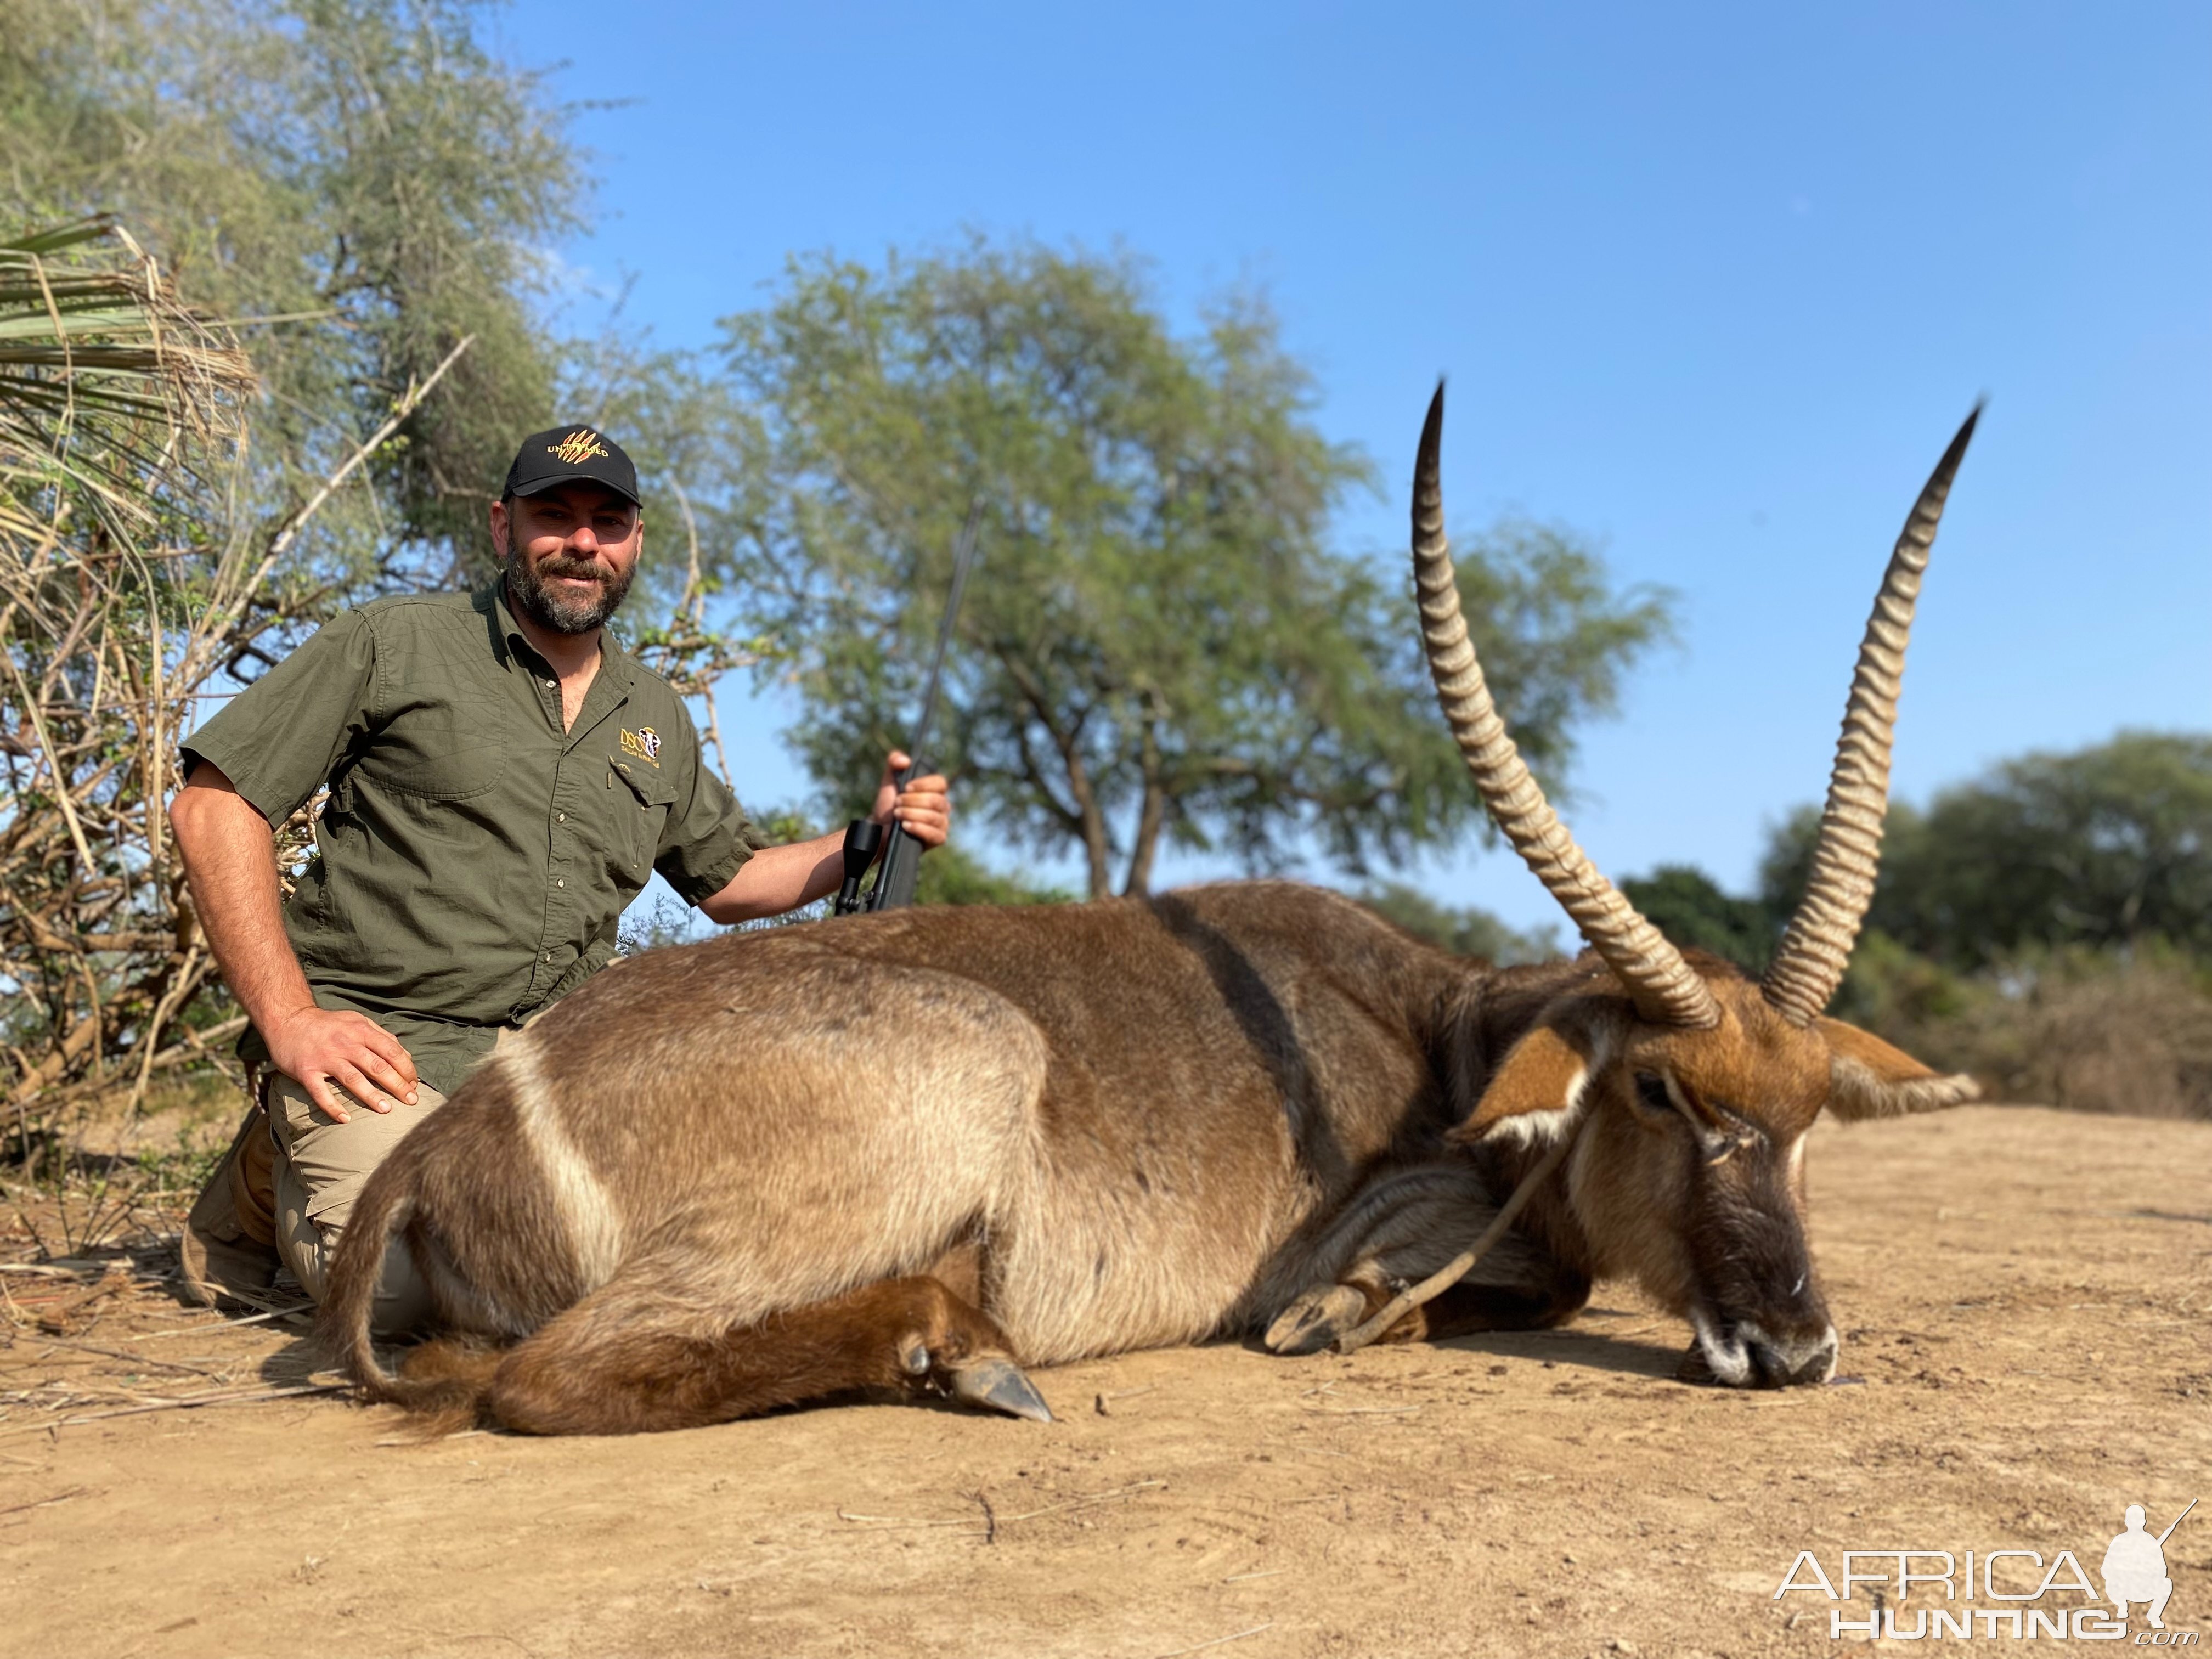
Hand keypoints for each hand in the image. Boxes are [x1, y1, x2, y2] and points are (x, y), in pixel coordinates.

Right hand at [264, 1005, 419, 1121]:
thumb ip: (382, 1037)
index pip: (391, 1051)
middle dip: (398, 1084)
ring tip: (387, 1110)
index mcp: (361, 1031)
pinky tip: (345, 1119)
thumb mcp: (358, 1022)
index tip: (415, 1083)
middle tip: (412, 1100)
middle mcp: (345, 1044)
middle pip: (377, 1066)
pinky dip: (332, 1106)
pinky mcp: (306, 1071)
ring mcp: (325, 1058)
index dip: (406, 1068)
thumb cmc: (329, 1025)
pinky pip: (320, 1092)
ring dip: (371, 1096)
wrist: (288, 1020)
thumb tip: (407, 1056)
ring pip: (353, 1079)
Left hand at [871, 750, 951, 848]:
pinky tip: (906, 826)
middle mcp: (942, 806)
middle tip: (897, 803)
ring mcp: (942, 823)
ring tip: (897, 814)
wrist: (881, 828)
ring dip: (911, 814)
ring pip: (933, 817)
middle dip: (912, 801)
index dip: (923, 784)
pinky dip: (919, 828)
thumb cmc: (888, 804)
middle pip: (935, 801)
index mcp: (935, 791)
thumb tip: (906, 761)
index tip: (906, 787)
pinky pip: (935, 834)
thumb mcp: (888, 781)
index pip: (940, 783)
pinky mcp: (938, 838)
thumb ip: (894, 762)